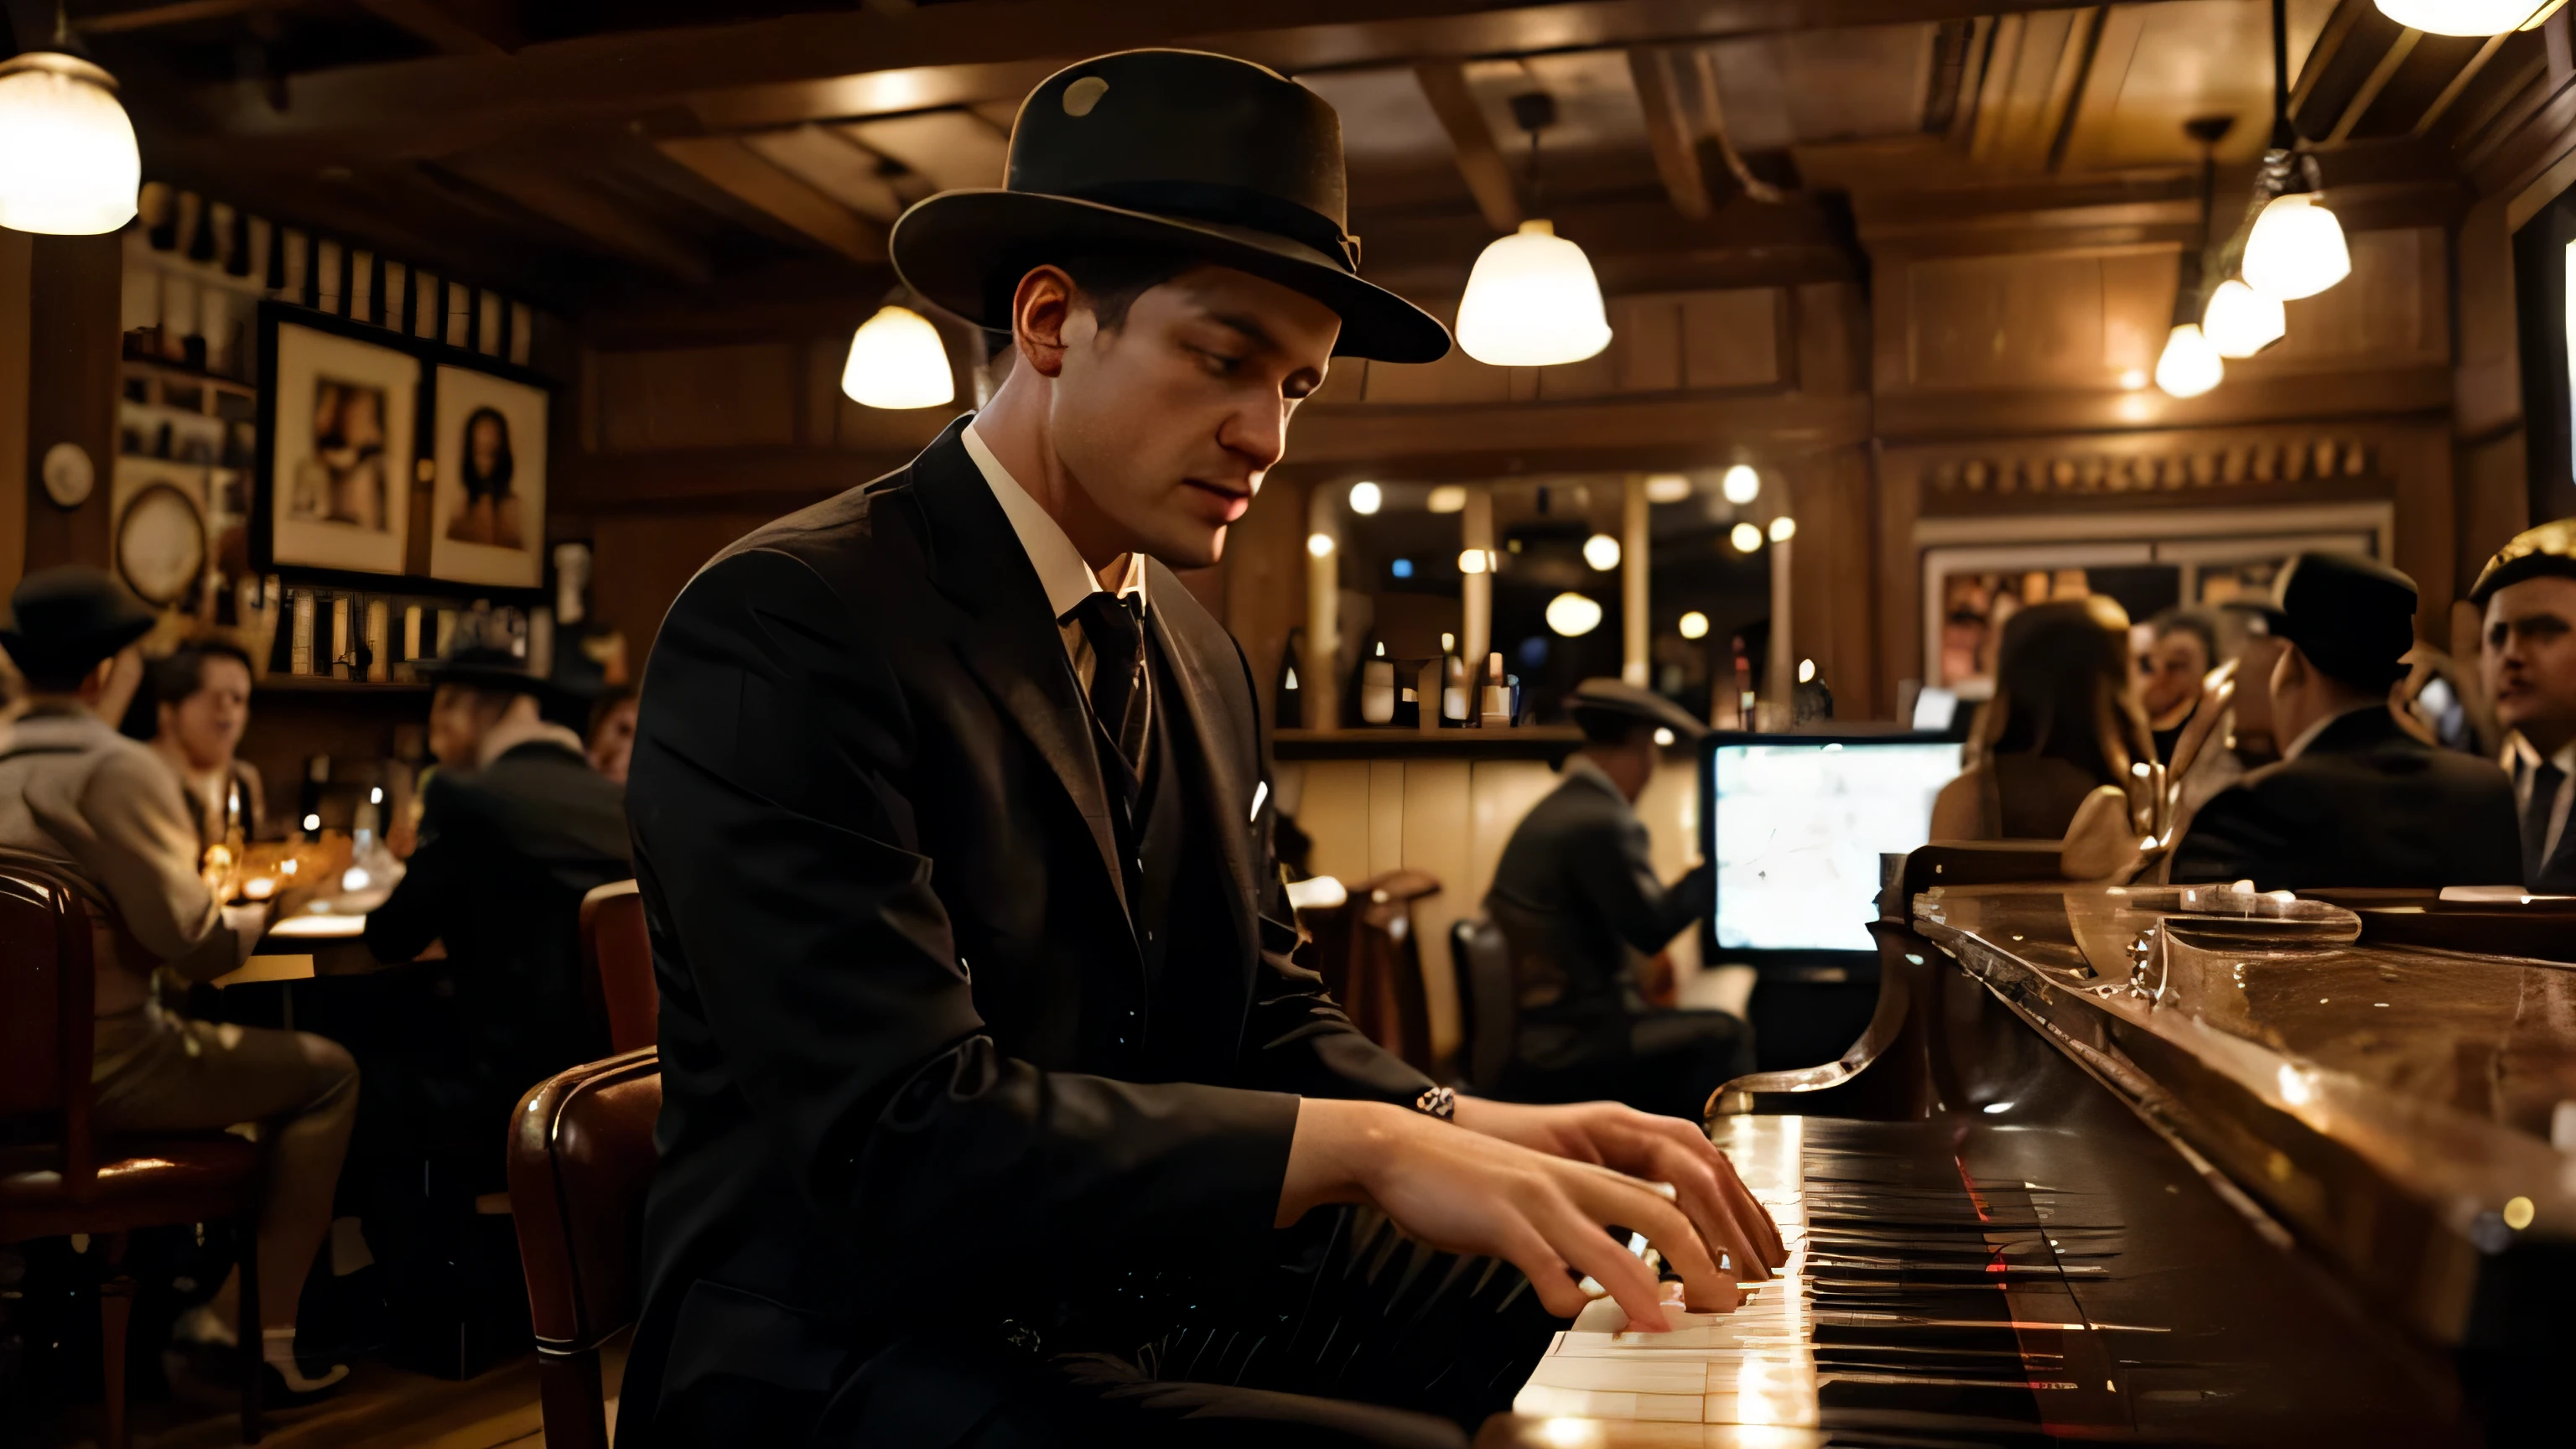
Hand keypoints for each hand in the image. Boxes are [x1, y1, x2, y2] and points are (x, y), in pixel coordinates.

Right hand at [1277, 1098, 1730, 1331]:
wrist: (1402, 1148)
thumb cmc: (1470, 1181)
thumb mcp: (1539, 1195)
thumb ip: (1580, 1226)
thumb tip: (1616, 1273)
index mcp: (1586, 1177)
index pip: (1669, 1201)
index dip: (1709, 1237)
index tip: (1732, 1277)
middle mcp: (1571, 1183)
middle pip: (1657, 1214)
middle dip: (1699, 1261)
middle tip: (1724, 1302)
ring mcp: (1537, 1199)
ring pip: (1605, 1243)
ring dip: (1642, 1288)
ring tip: (1665, 1324)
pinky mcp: (1499, 1219)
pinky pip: (1540, 1262)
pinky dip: (1561, 1293)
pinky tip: (1567, 1311)